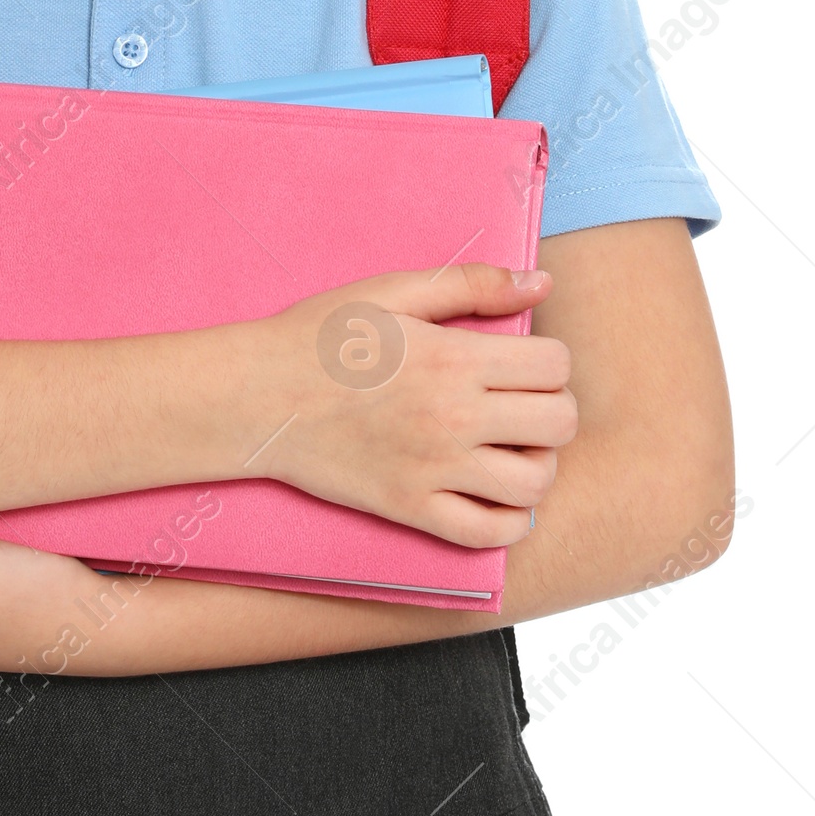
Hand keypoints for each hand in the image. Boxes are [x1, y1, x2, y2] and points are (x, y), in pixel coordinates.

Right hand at [239, 262, 576, 550]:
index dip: (548, 361)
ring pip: (535, 483)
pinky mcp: (410, 507)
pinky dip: (510, 520)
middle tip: (520, 403)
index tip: (521, 362)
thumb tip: (543, 282)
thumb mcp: (393, 291)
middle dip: (550, 408)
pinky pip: (490, 532)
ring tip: (511, 447)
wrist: (256, 396)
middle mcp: (453, 418)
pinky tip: (496, 494)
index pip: (555, 367)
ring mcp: (433, 469)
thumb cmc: (320, 337)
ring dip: (537, 463)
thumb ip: (472, 285)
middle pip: (558, 423)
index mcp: (453, 359)